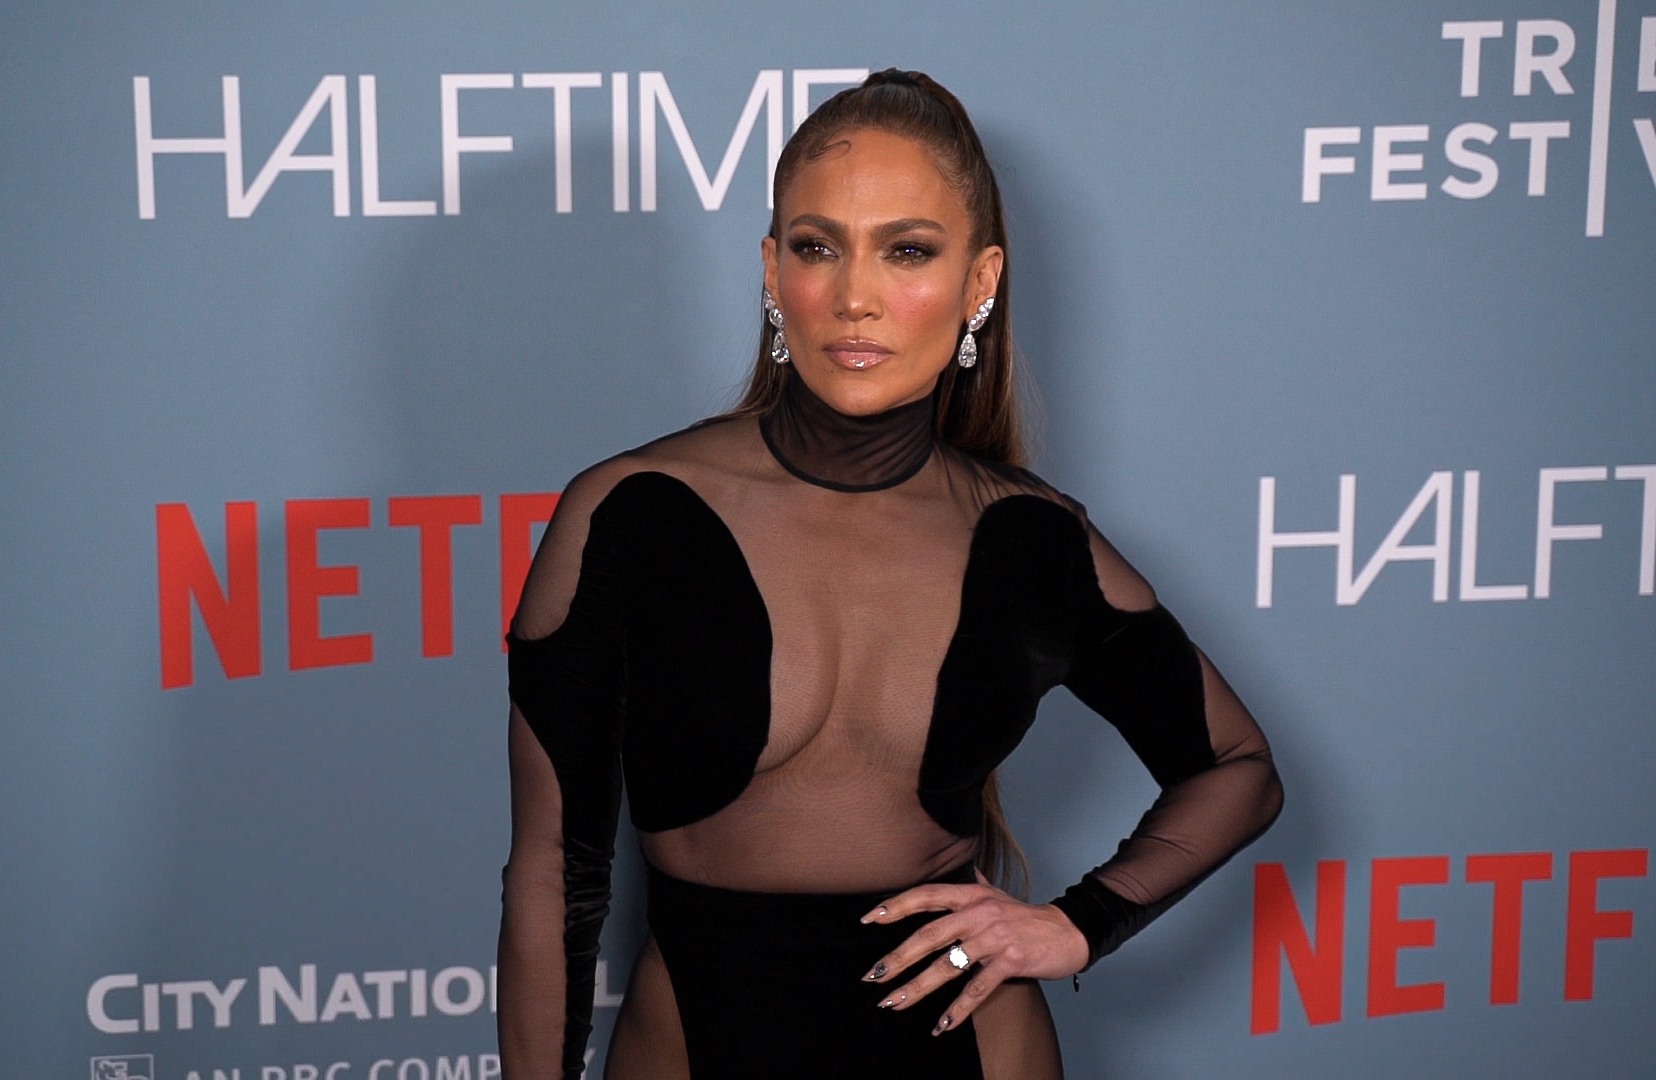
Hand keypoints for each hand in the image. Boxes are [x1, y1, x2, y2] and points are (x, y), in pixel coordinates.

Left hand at [858, 871, 1088, 1034]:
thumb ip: (975, 885)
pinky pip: (977, 988)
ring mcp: (994, 937)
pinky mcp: (1010, 960)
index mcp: (971, 896)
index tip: (868, 919)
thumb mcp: (997, 895)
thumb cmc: (1029, 917)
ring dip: (917, 988)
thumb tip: (964, 871)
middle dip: (897, 958)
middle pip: (929, 935)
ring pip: (947, 965)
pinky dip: (958, 1010)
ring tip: (893, 1003)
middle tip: (873, 976)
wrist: (1071, 931)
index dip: (896, 906)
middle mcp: (979, 913)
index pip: (926, 895)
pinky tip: (941, 1025)